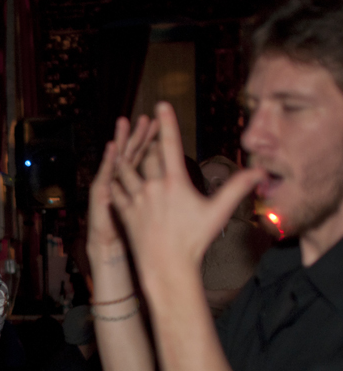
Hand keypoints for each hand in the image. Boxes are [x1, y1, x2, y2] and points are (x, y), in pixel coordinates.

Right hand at [86, 115, 158, 262]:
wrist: (107, 242)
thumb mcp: (149, 208)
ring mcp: (111, 183)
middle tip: (146, 116)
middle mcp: (123, 177)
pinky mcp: (101, 193)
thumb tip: (184, 185)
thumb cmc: (132, 227)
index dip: (154, 135)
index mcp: (138, 179)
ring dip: (123, 140)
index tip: (161, 115)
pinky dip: (108, 161)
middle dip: (139, 133)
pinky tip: (112, 148)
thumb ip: (164, 195)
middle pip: (134, 151)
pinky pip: (106, 175)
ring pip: (120, 157)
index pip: (149, 152)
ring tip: (125, 122)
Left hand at [110, 103, 262, 284]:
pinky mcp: (124, 211)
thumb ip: (237, 188)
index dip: (166, 123)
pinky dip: (114, 180)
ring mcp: (136, 199)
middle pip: (148, 155)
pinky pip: (115, 189)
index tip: (161, 104)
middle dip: (149, 141)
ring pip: (125, 169)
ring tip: (123, 145)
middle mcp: (152, 186)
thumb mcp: (218, 213)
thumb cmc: (194, 241)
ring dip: (126, 156)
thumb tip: (260, 172)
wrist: (166, 266)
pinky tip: (112, 174)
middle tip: (148, 127)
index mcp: (174, 182)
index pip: (171, 145)